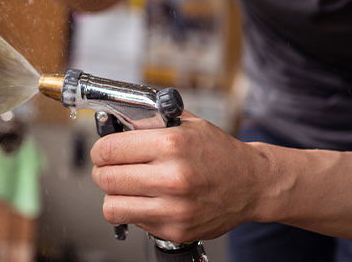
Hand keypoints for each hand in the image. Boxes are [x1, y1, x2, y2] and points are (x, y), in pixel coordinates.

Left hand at [90, 111, 265, 242]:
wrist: (252, 183)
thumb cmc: (219, 152)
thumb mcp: (185, 123)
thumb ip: (148, 123)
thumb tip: (114, 125)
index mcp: (171, 144)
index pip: (110, 150)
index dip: (99, 150)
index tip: (101, 151)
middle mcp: (172, 177)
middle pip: (106, 179)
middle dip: (101, 171)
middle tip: (108, 168)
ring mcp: (174, 207)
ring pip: (112, 207)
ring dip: (113, 195)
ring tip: (124, 186)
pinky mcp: (176, 229)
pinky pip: (134, 221)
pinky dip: (134, 210)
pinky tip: (148, 198)